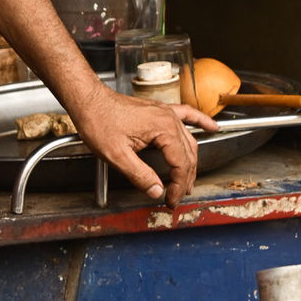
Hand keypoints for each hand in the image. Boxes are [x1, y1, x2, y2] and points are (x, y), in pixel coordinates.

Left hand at [68, 91, 216, 205]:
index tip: (169, 200)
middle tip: (175, 197)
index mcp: (163, 129)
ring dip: (190, 163)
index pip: (181, 164)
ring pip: (188, 142)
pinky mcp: (160, 111)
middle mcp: (169, 119)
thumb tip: (157, 191)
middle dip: (184, 180)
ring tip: (187, 182)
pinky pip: (187, 115)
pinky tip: (212, 127)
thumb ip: (140, 175)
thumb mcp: (116, 155)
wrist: (88, 100)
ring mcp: (166, 113)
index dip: (177, 187)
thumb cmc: (98, 122)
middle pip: (188, 155)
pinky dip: (201, 122)